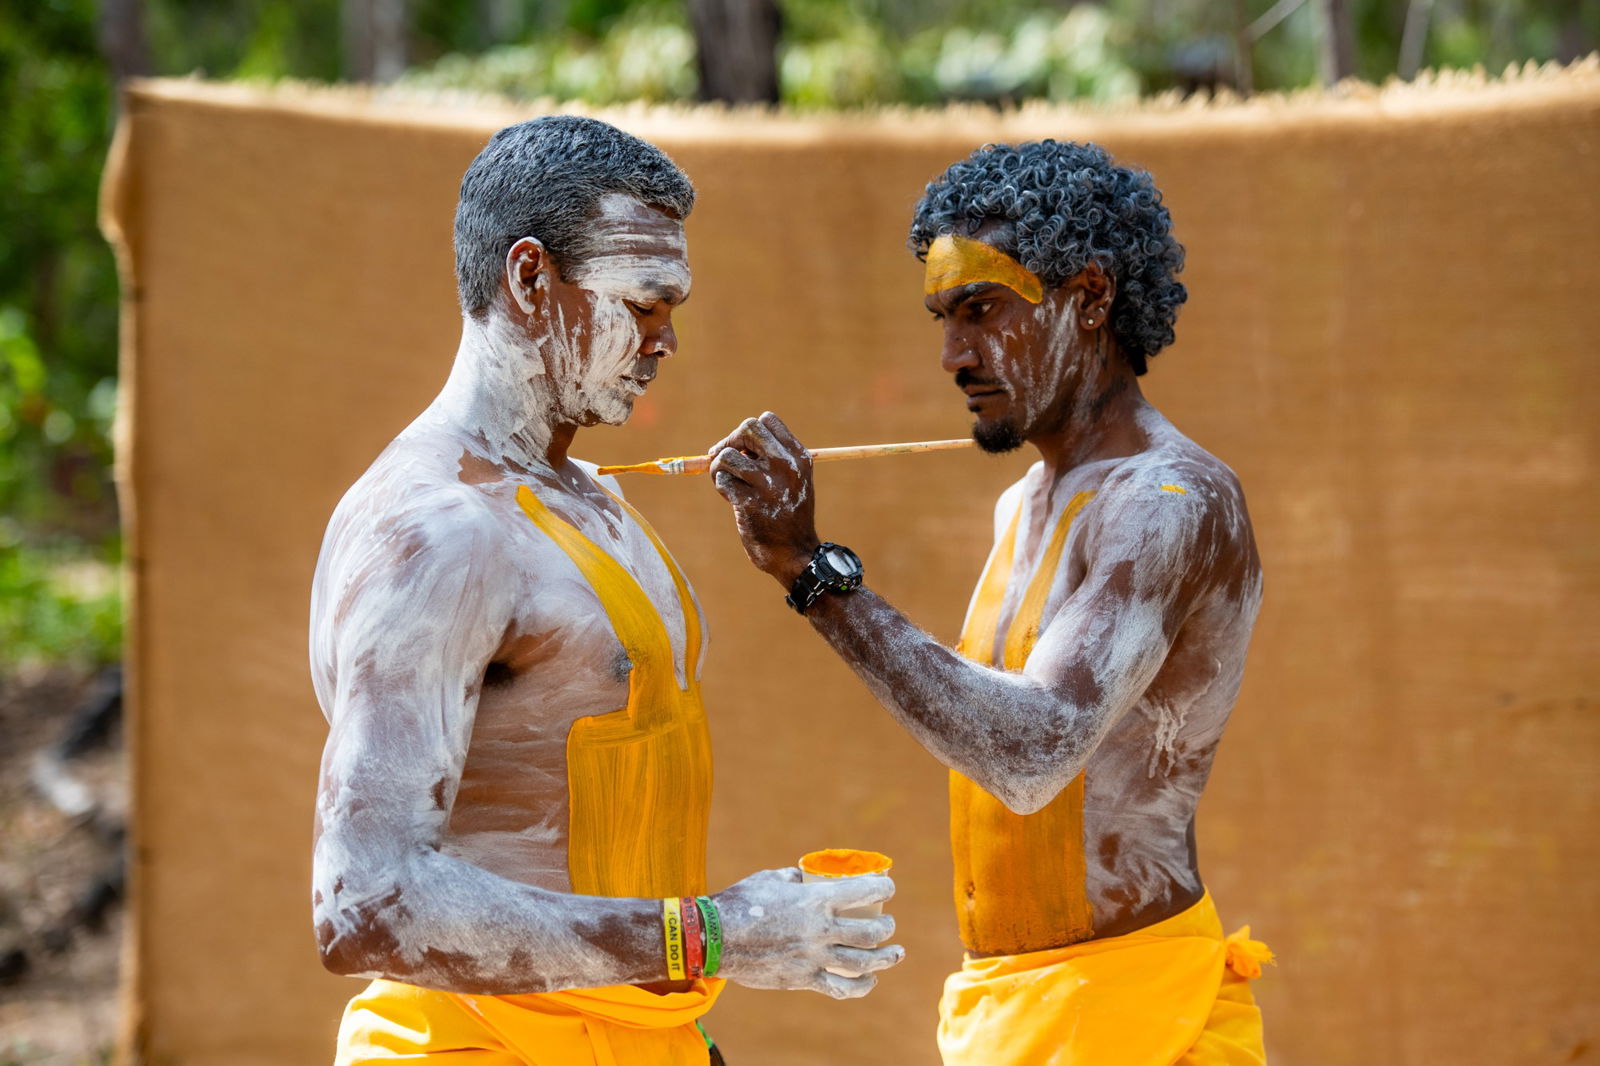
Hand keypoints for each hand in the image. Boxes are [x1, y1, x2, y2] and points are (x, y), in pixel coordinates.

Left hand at [707, 412, 819, 586]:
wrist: (794, 554)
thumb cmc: (788, 514)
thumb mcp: (792, 479)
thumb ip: (770, 458)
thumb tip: (729, 442)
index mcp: (799, 456)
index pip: (767, 420)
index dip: (748, 432)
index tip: (744, 450)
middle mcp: (786, 466)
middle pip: (746, 428)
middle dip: (729, 442)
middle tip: (725, 461)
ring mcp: (768, 485)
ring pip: (726, 456)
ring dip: (718, 468)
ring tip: (728, 483)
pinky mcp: (749, 503)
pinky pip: (721, 480)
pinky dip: (721, 487)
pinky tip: (732, 498)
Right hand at [712, 867, 903, 998]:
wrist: (713, 938)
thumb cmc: (741, 902)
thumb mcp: (771, 878)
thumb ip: (796, 878)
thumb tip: (807, 878)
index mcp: (815, 900)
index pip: (865, 891)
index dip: (885, 887)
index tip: (889, 887)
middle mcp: (820, 930)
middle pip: (871, 933)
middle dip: (887, 928)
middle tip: (889, 925)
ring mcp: (813, 958)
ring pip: (863, 963)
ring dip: (885, 959)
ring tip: (895, 954)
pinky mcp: (802, 980)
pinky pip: (840, 988)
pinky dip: (861, 987)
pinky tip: (870, 981)